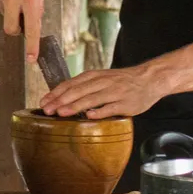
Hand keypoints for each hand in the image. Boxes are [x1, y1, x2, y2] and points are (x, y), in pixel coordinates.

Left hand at [39, 65, 163, 118]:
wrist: (149, 79)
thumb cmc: (120, 81)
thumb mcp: (100, 78)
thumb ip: (83, 86)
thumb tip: (61, 97)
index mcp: (93, 76)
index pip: (70, 84)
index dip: (55, 93)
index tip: (43, 102)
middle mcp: (102, 82)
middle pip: (77, 91)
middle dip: (60, 101)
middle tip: (46, 110)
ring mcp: (114, 93)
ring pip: (91, 99)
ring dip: (75, 106)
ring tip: (61, 112)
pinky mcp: (126, 103)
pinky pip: (110, 108)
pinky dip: (99, 112)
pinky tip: (89, 117)